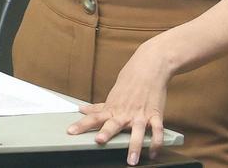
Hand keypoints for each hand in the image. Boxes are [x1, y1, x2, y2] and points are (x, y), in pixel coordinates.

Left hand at [67, 40, 172, 165]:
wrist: (150, 68)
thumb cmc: (130, 82)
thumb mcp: (113, 95)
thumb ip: (99, 107)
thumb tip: (81, 109)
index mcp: (113, 108)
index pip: (93, 117)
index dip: (82, 125)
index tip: (71, 131)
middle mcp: (125, 113)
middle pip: (113, 124)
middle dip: (106, 132)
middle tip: (99, 140)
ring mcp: (140, 115)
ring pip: (138, 131)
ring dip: (135, 145)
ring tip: (132, 160)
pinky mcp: (155, 115)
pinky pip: (157, 131)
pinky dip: (157, 142)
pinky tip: (153, 153)